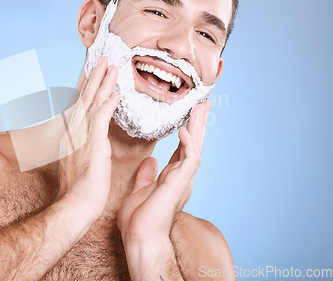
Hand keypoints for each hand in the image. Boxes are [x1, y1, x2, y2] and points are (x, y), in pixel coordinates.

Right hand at [56, 57, 119, 219]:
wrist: (78, 203)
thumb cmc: (80, 185)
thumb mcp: (78, 158)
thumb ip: (81, 142)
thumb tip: (86, 136)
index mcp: (72, 132)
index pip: (80, 103)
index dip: (87, 85)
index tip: (92, 71)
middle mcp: (74, 130)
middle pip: (85, 97)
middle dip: (94, 77)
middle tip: (102, 59)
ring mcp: (82, 135)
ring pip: (93, 102)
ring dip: (102, 83)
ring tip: (111, 67)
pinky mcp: (92, 142)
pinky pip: (101, 117)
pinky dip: (108, 103)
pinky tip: (116, 92)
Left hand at [117, 101, 210, 243]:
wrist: (139, 237)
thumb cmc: (139, 220)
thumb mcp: (140, 190)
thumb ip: (146, 176)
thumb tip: (150, 161)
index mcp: (171, 178)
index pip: (182, 149)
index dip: (186, 132)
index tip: (188, 116)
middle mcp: (180, 177)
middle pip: (193, 144)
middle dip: (197, 124)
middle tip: (202, 105)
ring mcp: (182, 180)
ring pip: (196, 148)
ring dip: (198, 128)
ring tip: (201, 108)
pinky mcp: (180, 184)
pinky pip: (190, 160)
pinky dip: (188, 144)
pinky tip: (184, 129)